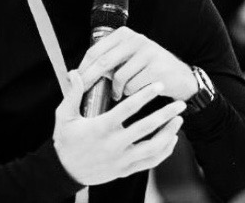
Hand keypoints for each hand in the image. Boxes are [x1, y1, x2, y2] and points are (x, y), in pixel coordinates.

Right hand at [54, 70, 185, 185]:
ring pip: (152, 148)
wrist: (65, 172)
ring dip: (169, 133)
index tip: (158, 85)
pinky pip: (150, 162)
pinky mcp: (125, 170)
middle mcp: (114, 145)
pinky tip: (171, 139)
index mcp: (101, 128)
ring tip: (179, 120)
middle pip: (146, 128)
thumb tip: (75, 73)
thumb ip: (72, 94)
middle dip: (165, 114)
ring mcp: (121, 160)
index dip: (145, 95)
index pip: (127, 109)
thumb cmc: (65, 140)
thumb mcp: (64, 116)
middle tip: (180, 103)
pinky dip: (164, 151)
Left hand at [78, 27, 197, 100]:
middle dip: (90, 79)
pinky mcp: (157, 68)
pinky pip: (133, 87)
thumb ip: (108, 60)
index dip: (83, 66)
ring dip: (116, 90)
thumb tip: (77, 74)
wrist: (180, 77)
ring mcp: (148, 53)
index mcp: (125, 34)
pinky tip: (135, 94)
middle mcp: (136, 39)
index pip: (96, 50)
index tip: (74, 80)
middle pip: (104, 62)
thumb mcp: (128, 57)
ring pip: (119, 77)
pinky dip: (130, 94)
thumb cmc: (147, 69)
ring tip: (119, 93)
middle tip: (83, 91)